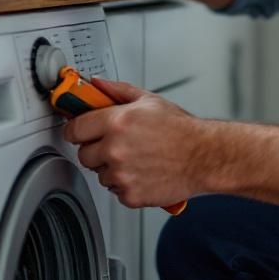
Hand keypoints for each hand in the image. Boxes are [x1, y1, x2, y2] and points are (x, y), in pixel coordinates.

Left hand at [63, 78, 201, 208]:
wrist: (203, 157)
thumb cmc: (180, 129)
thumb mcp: (149, 100)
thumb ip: (117, 91)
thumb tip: (97, 84)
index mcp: (117, 122)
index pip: (75, 129)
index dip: (76, 129)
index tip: (78, 130)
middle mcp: (115, 149)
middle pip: (84, 154)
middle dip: (96, 149)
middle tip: (115, 144)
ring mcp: (121, 174)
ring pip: (99, 174)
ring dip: (111, 168)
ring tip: (135, 158)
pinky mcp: (129, 195)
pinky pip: (114, 190)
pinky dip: (125, 184)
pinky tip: (142, 172)